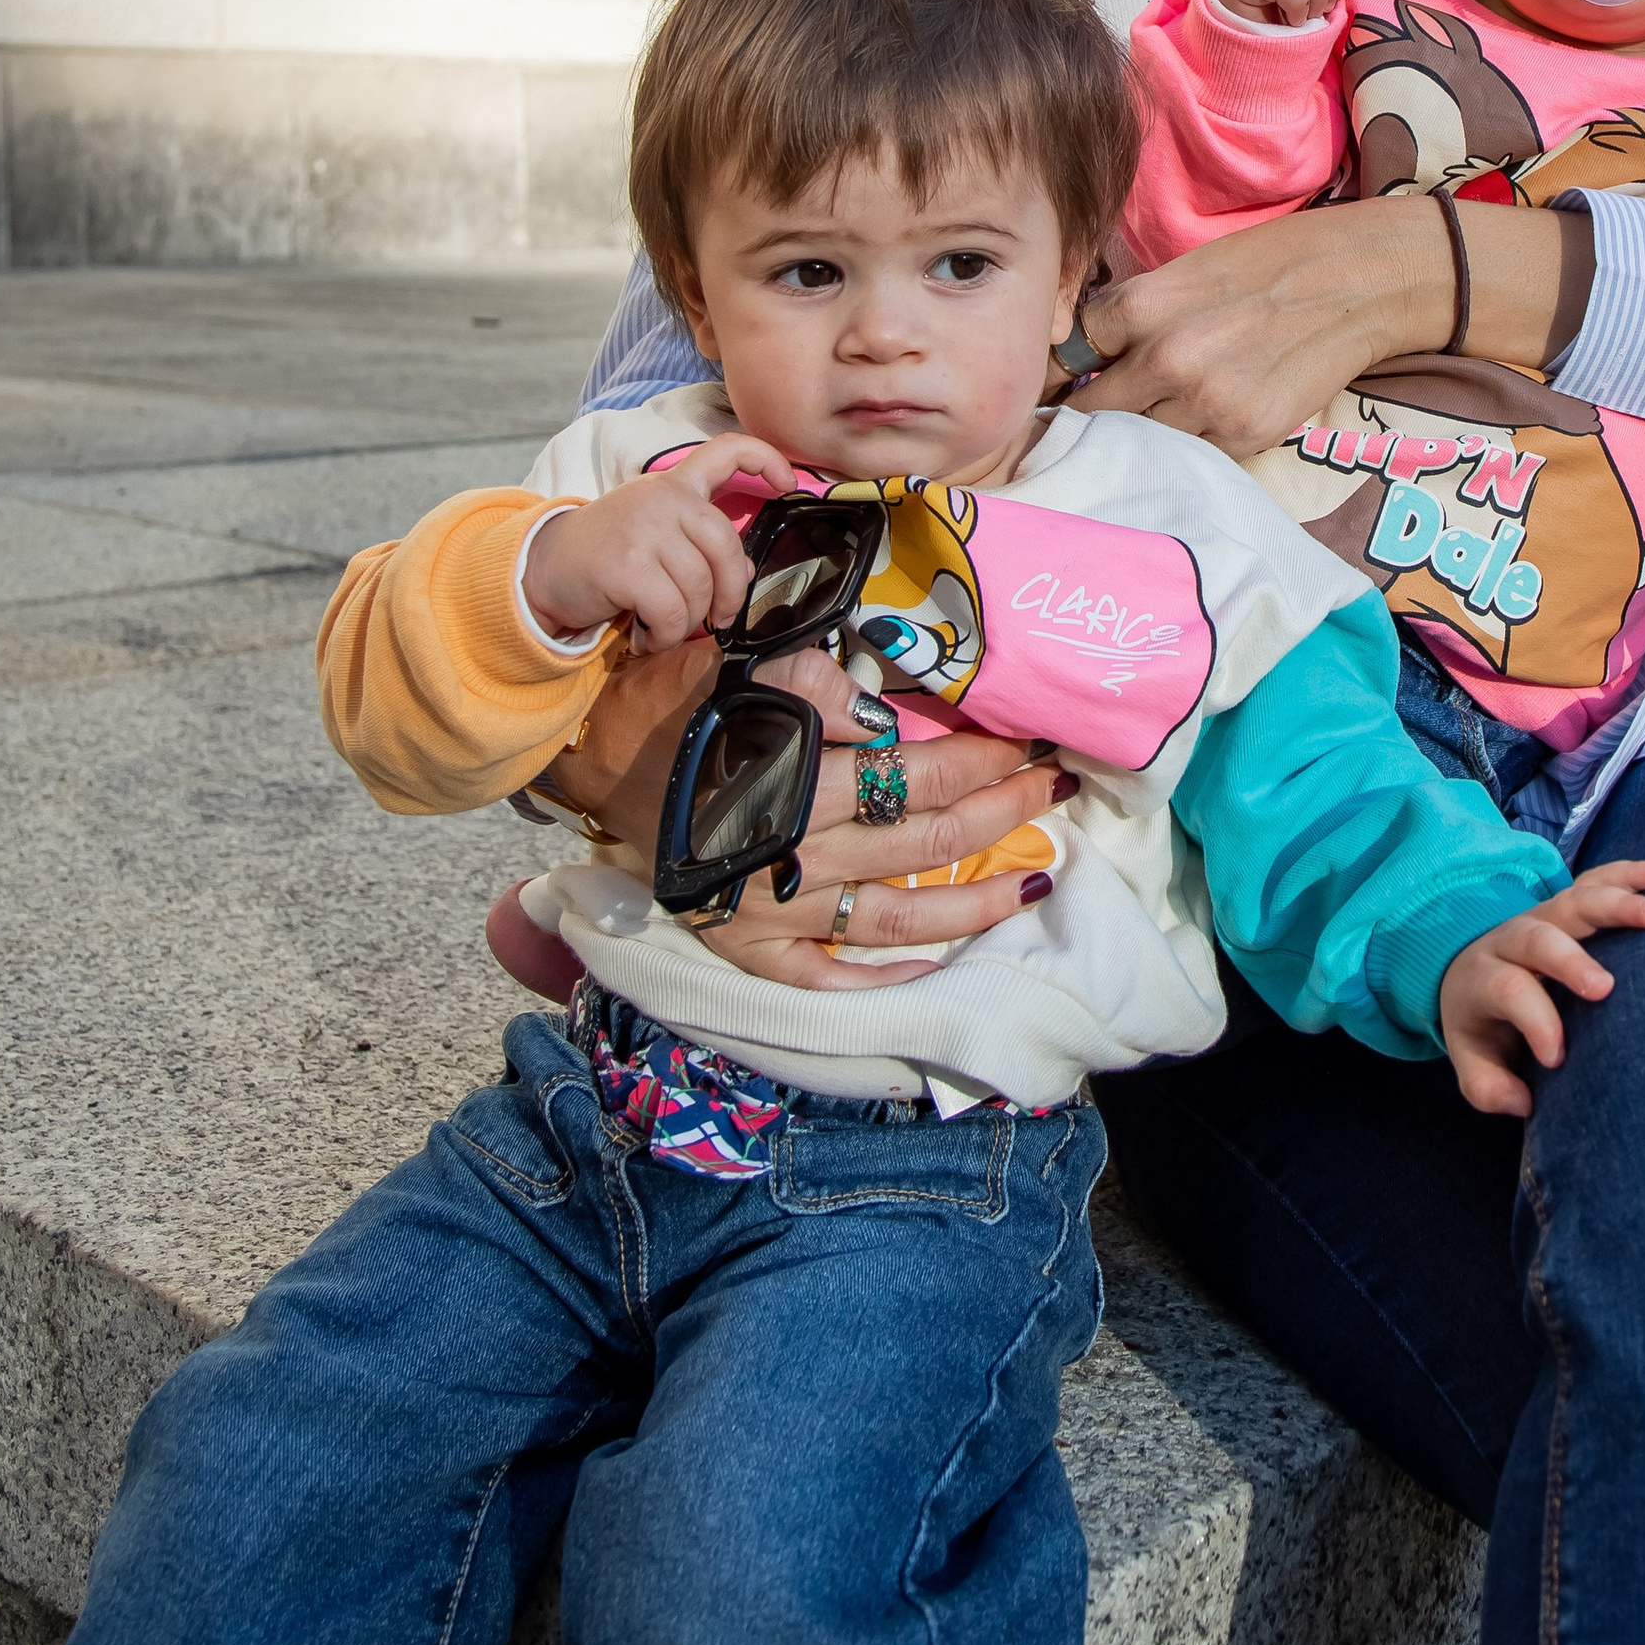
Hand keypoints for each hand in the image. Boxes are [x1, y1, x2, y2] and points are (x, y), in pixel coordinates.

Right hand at [522, 436, 799, 651]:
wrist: (543, 570)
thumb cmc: (607, 557)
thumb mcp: (657, 539)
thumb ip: (702, 546)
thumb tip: (746, 571)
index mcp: (673, 486)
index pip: (726, 452)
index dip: (766, 460)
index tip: (789, 482)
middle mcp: (662, 498)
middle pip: (727, 548)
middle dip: (730, 594)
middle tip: (718, 619)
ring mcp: (644, 528)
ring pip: (700, 588)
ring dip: (686, 622)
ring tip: (663, 627)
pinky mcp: (627, 564)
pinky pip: (672, 612)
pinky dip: (665, 635)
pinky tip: (646, 635)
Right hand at [539, 635, 1063, 926]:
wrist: (591, 759)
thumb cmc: (672, 703)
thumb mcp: (732, 666)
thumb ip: (809, 679)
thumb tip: (886, 711)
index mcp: (791, 780)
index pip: (915, 775)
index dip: (982, 760)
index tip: (1029, 743)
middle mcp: (788, 855)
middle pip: (923, 843)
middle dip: (1000, 814)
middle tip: (1052, 790)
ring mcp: (770, 911)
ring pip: (894, 920)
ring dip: (973, 905)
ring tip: (1033, 884)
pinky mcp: (746, 948)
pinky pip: (825, 978)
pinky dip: (881, 977)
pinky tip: (933, 964)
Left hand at [1073, 199, 1594, 453]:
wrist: (1364, 279)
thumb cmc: (1274, 260)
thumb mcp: (1189, 269)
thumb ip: (1134, 312)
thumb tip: (1081, 352)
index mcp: (1142, 307)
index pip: (1062, 357)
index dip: (1055, 374)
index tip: (1051, 387)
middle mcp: (1167, 360)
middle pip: (1090, 413)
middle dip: (1083, 416)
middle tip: (1078, 422)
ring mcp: (1207, 405)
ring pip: (1138, 443)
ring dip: (1135, 438)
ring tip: (1146, 425)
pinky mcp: (1247, 436)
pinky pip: (1192, 456)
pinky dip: (1187, 448)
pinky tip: (1197, 427)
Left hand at [1437, 861, 1644, 1117]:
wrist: (1475, 970)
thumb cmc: (1486, 1023)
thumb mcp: (1472, 1059)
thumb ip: (1487, 1085)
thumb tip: (1523, 1102)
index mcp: (1484, 978)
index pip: (1507, 992)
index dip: (1534, 1023)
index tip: (1558, 1058)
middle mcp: (1512, 938)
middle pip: (1539, 938)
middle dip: (1570, 960)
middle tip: (1604, 988)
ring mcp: (1544, 914)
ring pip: (1576, 900)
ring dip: (1617, 904)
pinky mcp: (1570, 902)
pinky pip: (1599, 878)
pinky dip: (1632, 874)